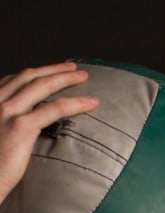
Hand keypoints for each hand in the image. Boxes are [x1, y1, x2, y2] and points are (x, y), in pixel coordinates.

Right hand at [0, 63, 98, 204]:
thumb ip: (8, 122)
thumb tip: (29, 122)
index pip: (14, 80)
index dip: (37, 73)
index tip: (54, 71)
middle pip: (28, 77)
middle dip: (53, 69)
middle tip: (74, 68)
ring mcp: (7, 111)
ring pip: (42, 86)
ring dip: (66, 79)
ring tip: (84, 77)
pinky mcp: (21, 126)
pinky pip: (53, 109)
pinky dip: (75, 103)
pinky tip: (91, 102)